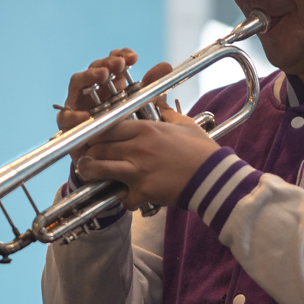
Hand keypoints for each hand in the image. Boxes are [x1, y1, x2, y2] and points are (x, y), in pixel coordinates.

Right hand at [56, 50, 171, 164]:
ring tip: (103, 75)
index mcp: (109, 85)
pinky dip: (74, 115)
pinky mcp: (68, 125)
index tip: (133, 58)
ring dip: (89, 77)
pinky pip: (66, 118)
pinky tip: (86, 115)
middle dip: (106, 63)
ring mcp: (78, 105)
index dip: (120, 56)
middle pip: (94, 70)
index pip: (111, 63)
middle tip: (119, 64)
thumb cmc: (123, 130)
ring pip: (77, 84)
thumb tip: (166, 66)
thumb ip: (150, 87)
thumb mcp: (139, 106)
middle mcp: (91, 91)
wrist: (110, 161)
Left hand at [75, 105, 218, 208]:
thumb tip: (160, 104)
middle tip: (89, 158)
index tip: (92, 139)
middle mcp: (138, 148)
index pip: (106, 127)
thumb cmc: (202, 150)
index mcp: (146, 129)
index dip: (94, 134)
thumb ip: (167, 113)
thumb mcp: (184, 124)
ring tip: (92, 176)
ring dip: (92, 174)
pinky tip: (128, 197)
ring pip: (98, 169)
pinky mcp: (143, 191)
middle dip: (89, 154)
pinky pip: (121, 197)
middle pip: (97, 148)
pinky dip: (123, 199)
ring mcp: (138, 170)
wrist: (215, 177)